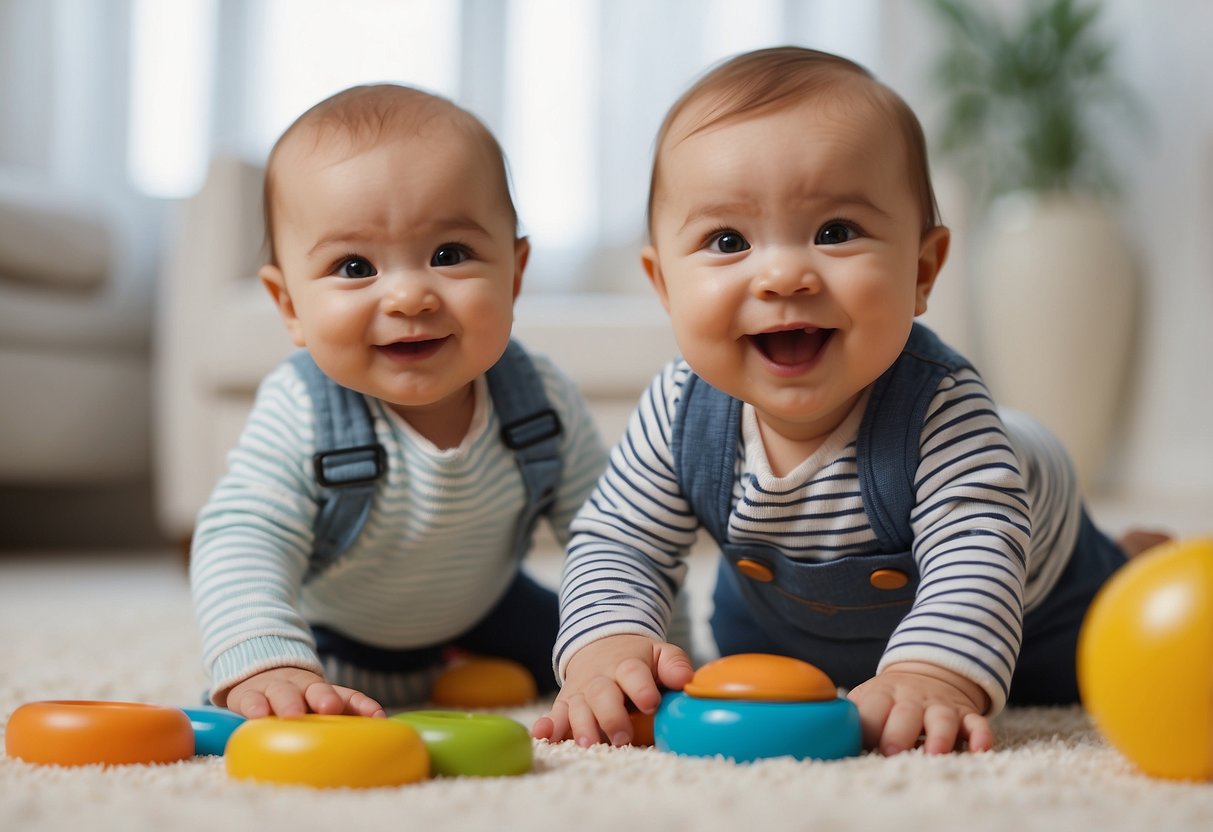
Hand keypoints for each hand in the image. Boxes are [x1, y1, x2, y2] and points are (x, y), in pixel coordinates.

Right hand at [222, 666, 385, 718]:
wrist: (256, 674)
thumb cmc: (294, 701)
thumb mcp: (315, 706)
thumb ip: (343, 716)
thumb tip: (377, 730)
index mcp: (323, 692)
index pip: (349, 696)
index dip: (363, 705)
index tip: (377, 716)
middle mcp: (302, 688)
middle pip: (317, 690)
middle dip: (325, 698)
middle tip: (330, 707)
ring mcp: (275, 690)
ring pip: (284, 693)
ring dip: (290, 702)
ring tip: (293, 715)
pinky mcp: (248, 696)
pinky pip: (252, 701)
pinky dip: (256, 707)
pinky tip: (260, 716)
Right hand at [531, 634, 693, 746]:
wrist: (600, 647)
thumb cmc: (638, 659)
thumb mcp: (659, 653)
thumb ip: (674, 664)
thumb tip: (686, 679)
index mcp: (627, 665)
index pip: (633, 673)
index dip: (641, 687)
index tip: (651, 703)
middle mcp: (601, 679)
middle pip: (602, 694)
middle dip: (611, 716)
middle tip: (623, 737)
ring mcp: (581, 692)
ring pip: (578, 707)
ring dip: (581, 726)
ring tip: (588, 744)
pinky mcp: (565, 704)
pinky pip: (555, 714)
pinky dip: (547, 726)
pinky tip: (542, 736)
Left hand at [846, 661, 992, 754]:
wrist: (928, 673)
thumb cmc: (890, 699)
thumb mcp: (869, 697)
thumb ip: (853, 715)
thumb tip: (826, 737)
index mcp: (883, 694)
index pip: (872, 707)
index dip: (867, 724)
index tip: (864, 742)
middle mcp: (912, 699)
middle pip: (905, 713)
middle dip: (898, 732)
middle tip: (892, 752)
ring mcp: (940, 706)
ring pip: (941, 719)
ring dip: (939, 736)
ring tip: (934, 753)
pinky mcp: (965, 714)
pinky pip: (977, 723)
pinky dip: (980, 736)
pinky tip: (979, 749)